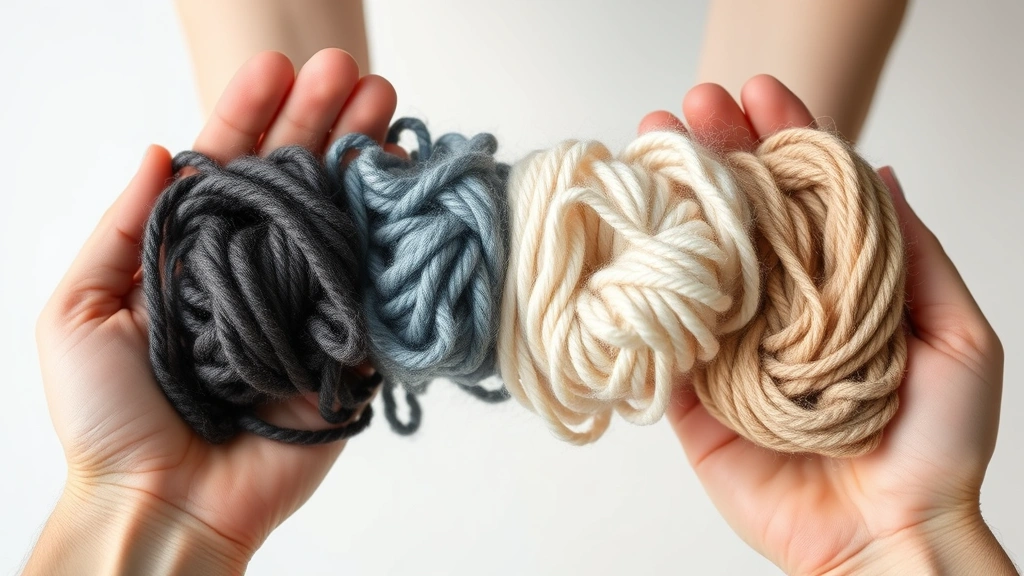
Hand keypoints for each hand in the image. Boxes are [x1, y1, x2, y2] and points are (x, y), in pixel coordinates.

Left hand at [29, 49, 397, 573]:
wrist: (164, 503)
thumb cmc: (109, 415)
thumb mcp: (78, 311)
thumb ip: (122, 228)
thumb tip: (155, 152)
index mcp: (195, 253)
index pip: (227, 167)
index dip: (250, 114)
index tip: (277, 66)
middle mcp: (254, 268)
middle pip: (293, 182)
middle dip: (322, 122)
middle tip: (356, 72)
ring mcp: (302, 303)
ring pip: (337, 220)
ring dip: (362, 163)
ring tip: (389, 110)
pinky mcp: (342, 346)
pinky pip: (371, 285)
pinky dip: (392, 238)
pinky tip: (405, 190)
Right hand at [639, 76, 1014, 574]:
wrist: (884, 535)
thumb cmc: (937, 442)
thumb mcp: (956, 336)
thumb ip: (913, 256)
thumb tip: (882, 173)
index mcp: (839, 282)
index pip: (806, 194)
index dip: (783, 136)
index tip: (757, 90)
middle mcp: (781, 303)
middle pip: (741, 212)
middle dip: (714, 152)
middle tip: (688, 105)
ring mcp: (732, 343)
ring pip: (694, 259)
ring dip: (668, 200)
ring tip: (645, 148)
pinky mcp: (692, 391)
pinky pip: (661, 335)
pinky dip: (638, 287)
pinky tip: (623, 235)